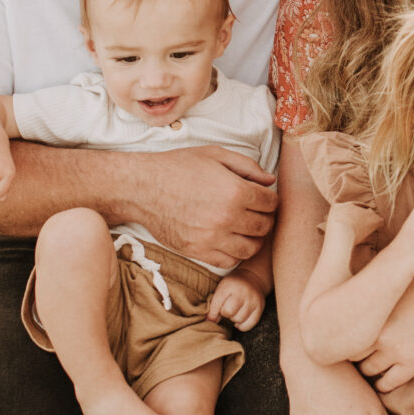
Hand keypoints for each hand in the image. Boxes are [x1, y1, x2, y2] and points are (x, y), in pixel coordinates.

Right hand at [122, 147, 277, 273]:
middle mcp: (227, 217)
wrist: (142, 188)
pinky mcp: (198, 252)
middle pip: (264, 226)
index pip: (271, 203)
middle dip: (265, 217)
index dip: (270, 198)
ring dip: (253, 238)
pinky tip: (229, 239)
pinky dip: (235, 252)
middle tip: (256, 212)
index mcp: (235, 191)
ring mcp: (213, 238)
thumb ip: (247, 166)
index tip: (263, 197)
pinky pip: (229, 260)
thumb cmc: (178, 167)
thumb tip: (270, 181)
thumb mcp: (215, 155)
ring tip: (246, 228)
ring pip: (251, 248)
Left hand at [208, 271, 263, 330]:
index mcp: (230, 285)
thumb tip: (210, 321)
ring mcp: (253, 300)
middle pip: (229, 312)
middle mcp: (243, 292)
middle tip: (226, 309)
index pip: (217, 303)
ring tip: (234, 312)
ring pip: (239, 319)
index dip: (212, 313)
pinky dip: (242, 326)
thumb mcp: (221, 288)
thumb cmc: (233, 285)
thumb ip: (214, 304)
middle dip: (225, 313)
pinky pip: (250, 324)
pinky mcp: (260, 307)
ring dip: (234, 319)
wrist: (252, 278)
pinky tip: (239, 320)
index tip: (212, 317)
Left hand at [360, 263, 413, 393]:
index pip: (344, 332)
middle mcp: (377, 333)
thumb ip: (377, 294)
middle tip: (360, 354)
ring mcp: (395, 350)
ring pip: (368, 370)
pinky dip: (382, 384)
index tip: (352, 338)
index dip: (348, 337)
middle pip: (351, 353)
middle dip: (355, 354)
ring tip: (372, 367)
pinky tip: (384, 380)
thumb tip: (360, 296)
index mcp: (370, 310)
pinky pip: (387, 383)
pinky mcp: (413, 363)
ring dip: (369, 370)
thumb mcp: (396, 282)